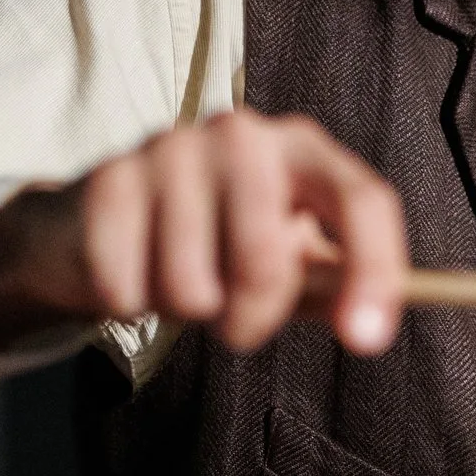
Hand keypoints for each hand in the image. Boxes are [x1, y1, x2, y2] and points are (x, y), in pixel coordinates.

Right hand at [0, 108, 407, 355]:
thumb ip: (332, 285)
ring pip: (191, 288)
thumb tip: (369, 327)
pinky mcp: (109, 179)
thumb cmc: (215, 244)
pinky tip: (131, 270)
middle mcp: (243, 134)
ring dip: (183, 311)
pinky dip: (130, 304)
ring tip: (176, 278)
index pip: (362, 200)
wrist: (101, 222)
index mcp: (302, 149)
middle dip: (249, 319)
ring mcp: (172, 147)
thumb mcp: (285, 260)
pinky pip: (127, 289)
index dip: (374, 272)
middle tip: (230, 317)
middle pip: (267, 260)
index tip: (367, 341)